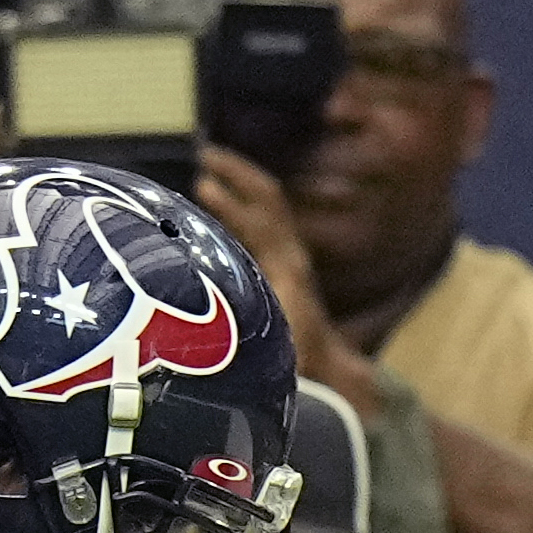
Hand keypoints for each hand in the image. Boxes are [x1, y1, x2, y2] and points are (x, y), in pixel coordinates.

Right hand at [192, 144, 372, 406]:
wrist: (332, 377)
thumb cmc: (298, 375)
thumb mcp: (272, 360)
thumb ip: (247, 348)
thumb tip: (212, 344)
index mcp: (288, 275)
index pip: (261, 226)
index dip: (233, 205)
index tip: (202, 185)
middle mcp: (292, 258)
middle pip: (267, 199)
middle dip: (236, 174)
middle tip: (201, 155)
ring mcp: (290, 258)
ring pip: (266, 205)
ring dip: (238, 182)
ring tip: (204, 165)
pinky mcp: (283, 263)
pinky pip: (260, 220)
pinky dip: (236, 203)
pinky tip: (207, 202)